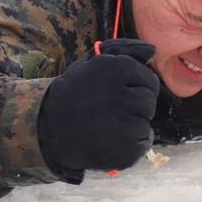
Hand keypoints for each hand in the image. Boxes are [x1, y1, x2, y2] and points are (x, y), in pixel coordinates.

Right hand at [38, 38, 159, 173]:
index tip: (114, 93)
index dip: (134, 86)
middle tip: (109, 110)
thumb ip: (123, 50)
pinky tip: (110, 139)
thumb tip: (153, 49)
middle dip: (134, 105)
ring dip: (132, 123)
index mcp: (117, 69)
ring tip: (106, 124)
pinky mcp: (127, 151)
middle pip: (149, 101)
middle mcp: (122, 95)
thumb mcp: (92, 62)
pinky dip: (132, 143)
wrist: (48, 128)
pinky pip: (143, 142)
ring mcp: (125, 126)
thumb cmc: (74, 92)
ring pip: (146, 122)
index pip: (148, 79)